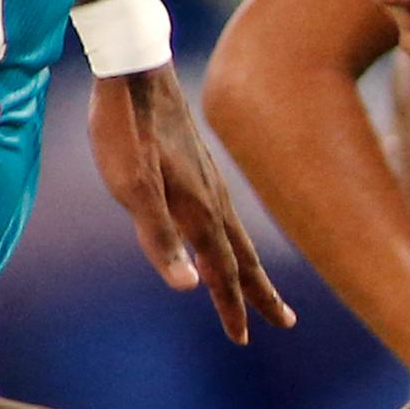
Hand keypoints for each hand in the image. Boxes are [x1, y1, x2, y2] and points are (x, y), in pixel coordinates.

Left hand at [90, 66, 298, 343]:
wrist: (135, 70)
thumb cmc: (126, 130)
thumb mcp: (131, 188)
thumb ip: (158, 238)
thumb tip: (188, 288)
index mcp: (199, 211)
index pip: (222, 271)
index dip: (230, 306)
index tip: (243, 338)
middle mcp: (213, 201)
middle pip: (242, 258)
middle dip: (259, 294)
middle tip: (283, 322)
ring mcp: (209, 183)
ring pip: (236, 237)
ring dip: (248, 267)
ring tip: (258, 287)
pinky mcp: (199, 169)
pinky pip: (224, 218)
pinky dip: (232, 240)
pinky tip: (220, 235)